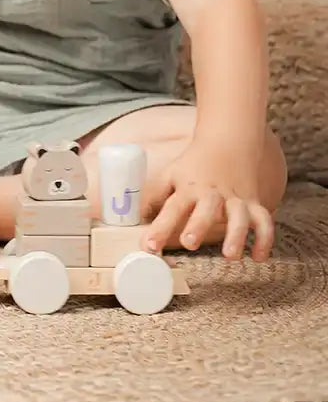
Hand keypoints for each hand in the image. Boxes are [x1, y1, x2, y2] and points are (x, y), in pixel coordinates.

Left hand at [144, 137, 273, 261]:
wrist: (227, 144)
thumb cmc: (193, 166)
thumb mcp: (169, 176)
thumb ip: (154, 198)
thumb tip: (135, 219)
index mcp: (187, 189)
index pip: (171, 208)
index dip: (160, 227)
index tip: (149, 246)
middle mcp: (212, 194)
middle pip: (206, 210)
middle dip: (198, 226)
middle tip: (188, 244)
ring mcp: (235, 199)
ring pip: (239, 217)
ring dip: (236, 236)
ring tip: (231, 256)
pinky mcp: (254, 203)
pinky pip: (264, 221)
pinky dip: (264, 239)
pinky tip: (258, 257)